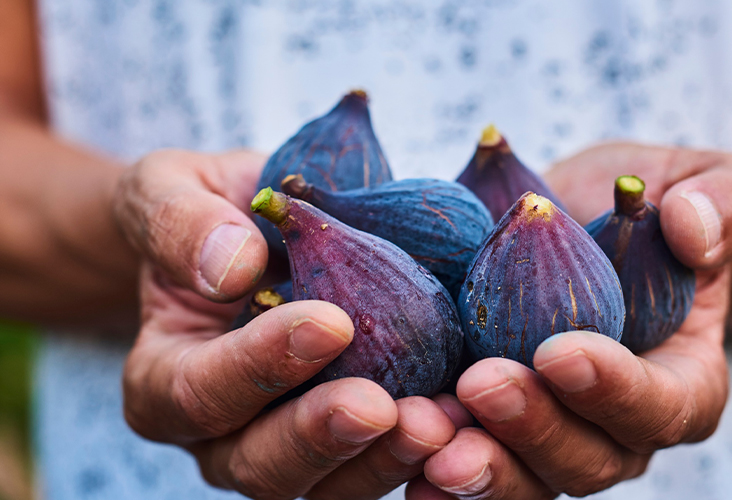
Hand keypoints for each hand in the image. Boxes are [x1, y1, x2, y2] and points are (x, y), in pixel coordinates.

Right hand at [115, 150, 459, 498]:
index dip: (259, 366)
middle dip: (322, 436)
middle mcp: (219, 432)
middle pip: (258, 463)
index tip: (328, 323)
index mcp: (163, 377)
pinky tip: (463, 418)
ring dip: (381, 460)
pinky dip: (418, 451)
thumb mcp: (171, 192)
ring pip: (325, 487)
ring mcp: (285, 444)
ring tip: (437, 422)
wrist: (249, 235)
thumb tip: (232, 268)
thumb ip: (181, 225)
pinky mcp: (347, 442)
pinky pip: (376, 465)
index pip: (197, 391)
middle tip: (380, 406)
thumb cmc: (205, 213)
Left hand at [406, 143, 731, 498]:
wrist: (580, 223)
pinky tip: (396, 448)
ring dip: (475, 463)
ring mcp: (552, 438)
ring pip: (524, 479)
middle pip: (586, 459)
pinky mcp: (493, 429)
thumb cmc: (647, 206)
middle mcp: (618, 430)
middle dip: (531, 428)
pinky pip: (470, 466)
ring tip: (423, 430)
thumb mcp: (701, 181)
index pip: (661, 405)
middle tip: (480, 386)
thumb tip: (694, 228)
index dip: (614, 389)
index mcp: (683, 382)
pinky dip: (432, 466)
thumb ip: (724, 201)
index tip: (560, 352)